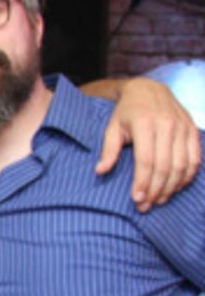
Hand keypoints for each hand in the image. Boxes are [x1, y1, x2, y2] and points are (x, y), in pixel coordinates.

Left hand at [97, 78, 200, 211]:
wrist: (149, 89)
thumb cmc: (127, 112)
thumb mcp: (112, 128)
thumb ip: (108, 150)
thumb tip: (100, 171)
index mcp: (145, 124)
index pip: (146, 160)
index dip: (143, 182)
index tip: (137, 200)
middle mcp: (167, 125)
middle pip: (165, 166)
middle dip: (156, 190)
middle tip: (146, 206)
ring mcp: (183, 127)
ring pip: (182, 165)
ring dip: (171, 187)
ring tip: (159, 200)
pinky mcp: (192, 130)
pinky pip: (195, 158)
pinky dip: (187, 176)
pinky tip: (175, 187)